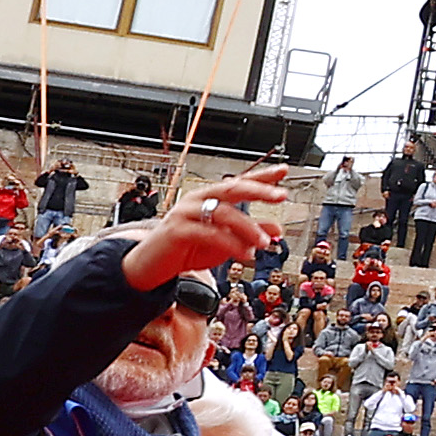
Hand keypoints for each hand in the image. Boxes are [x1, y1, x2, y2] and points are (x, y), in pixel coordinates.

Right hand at [131, 164, 296, 293]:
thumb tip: (277, 229)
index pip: (239, 182)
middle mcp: (198, 199)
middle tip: (281, 196)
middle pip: (232, 188)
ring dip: (248, 228)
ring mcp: (186, 213)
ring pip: (223, 213)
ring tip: (264, 243)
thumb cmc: (187, 249)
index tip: (284, 170)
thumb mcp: (225, 241)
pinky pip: (209, 234)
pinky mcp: (177, 231)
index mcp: (209, 197)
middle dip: (259, 190)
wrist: (152, 266)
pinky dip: (231, 244)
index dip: (262, 175)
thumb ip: (249, 233)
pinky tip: (245, 254)